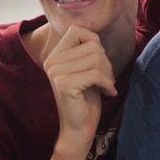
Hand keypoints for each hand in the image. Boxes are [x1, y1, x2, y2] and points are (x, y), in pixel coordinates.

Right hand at [43, 26, 117, 146]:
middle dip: (106, 62)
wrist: (78, 129)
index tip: (99, 63)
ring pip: (96, 58)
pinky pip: (96, 74)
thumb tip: (97, 36)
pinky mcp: (65, 84)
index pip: (78, 30)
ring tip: (106, 86)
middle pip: (92, 45)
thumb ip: (88, 51)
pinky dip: (107, 84)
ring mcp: (56, 72)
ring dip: (108, 74)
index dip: (95, 43)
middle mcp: (52, 61)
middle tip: (106, 79)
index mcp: (55, 55)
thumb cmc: (86, 99)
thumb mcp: (86, 70)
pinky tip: (107, 93)